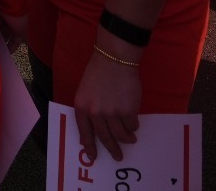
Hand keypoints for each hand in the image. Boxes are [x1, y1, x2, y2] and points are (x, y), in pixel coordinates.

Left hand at [71, 45, 143, 161]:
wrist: (114, 59)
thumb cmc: (98, 72)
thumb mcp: (85, 91)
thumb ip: (88, 109)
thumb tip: (94, 130)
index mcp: (82, 107)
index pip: (84, 132)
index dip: (89, 145)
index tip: (93, 156)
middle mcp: (95, 113)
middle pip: (104, 137)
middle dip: (112, 148)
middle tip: (118, 156)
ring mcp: (112, 113)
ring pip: (120, 134)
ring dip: (126, 139)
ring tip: (131, 139)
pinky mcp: (127, 111)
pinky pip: (132, 125)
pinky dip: (133, 126)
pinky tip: (134, 123)